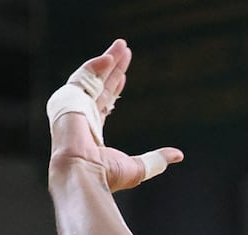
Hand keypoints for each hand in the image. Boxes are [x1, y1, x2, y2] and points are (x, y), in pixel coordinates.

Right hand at [48, 39, 182, 195]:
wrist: (83, 173)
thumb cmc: (105, 175)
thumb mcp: (138, 168)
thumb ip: (157, 160)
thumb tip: (179, 155)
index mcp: (92, 133)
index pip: (104, 103)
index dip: (114, 88)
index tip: (124, 76)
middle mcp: (82, 117)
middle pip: (100, 85)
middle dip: (113, 67)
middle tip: (125, 51)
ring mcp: (74, 106)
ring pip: (92, 76)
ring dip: (107, 59)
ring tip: (122, 45)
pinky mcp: (68, 98)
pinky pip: (83, 76)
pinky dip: (96, 65)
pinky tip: (111, 57)